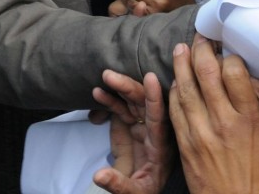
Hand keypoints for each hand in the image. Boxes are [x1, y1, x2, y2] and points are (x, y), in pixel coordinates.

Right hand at [92, 71, 173, 193]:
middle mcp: (153, 130)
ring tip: (105, 78)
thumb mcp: (134, 193)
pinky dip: (109, 99)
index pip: (159, 119)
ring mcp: (141, 124)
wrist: (139, 187)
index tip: (151, 78)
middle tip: (110, 76)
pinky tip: (97, 93)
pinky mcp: (128, 123)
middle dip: (129, 87)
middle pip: (144, 103)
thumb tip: (98, 176)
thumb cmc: (142, 191)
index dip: (155, 99)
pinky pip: (121, 106)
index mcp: (161, 146)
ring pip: (133, 100)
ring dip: (119, 88)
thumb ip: (118, 184)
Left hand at [169, 37, 258, 193]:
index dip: (228, 56)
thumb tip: (249, 73)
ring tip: (181, 49)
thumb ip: (255, 102)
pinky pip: (175, 109)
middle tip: (199, 38)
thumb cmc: (254, 165)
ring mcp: (201, 131)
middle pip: (206, 74)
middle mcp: (224, 121)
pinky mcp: (185, 142)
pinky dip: (173, 91)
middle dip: (200, 50)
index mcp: (249, 117)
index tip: (227, 51)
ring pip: (186, 88)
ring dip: (181, 65)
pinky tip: (175, 80)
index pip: (234, 72)